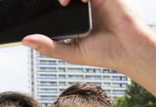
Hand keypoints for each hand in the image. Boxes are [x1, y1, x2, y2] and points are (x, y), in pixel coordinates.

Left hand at [22, 0, 151, 76]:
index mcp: (71, 17)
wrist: (129, 50)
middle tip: (49, 4)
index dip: (40, 4)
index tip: (28, 6)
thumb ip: (48, 46)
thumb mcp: (70, 52)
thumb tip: (26, 41)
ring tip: (63, 2)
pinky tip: (84, 0)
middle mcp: (80, 5)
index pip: (53, 5)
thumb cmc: (103, 53)